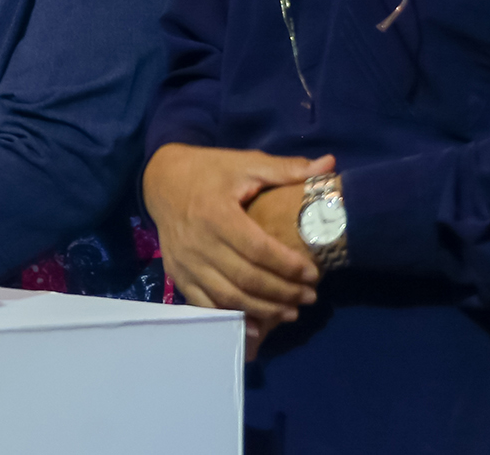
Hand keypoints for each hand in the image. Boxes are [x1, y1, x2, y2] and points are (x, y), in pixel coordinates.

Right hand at [144, 144, 329, 352]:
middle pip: (245, 278)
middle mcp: (198, 241)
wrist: (160, 180)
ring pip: (227, 296)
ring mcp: (185, 261)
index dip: (287, 265)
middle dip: (282, 292)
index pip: (257, 248)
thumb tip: (329, 164)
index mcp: (215, 213)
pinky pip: (204, 304)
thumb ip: (286, 169)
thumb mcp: (245, 164)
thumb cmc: (209, 172)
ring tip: (291, 312)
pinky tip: (255, 326)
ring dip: (262, 309)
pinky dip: (230, 319)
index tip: (313, 273)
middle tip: (310, 296)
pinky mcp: (177, 273)